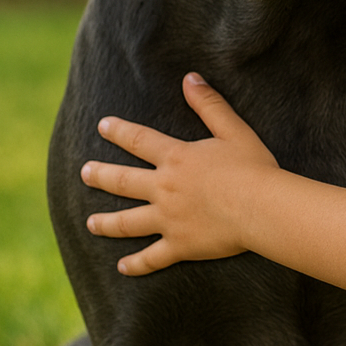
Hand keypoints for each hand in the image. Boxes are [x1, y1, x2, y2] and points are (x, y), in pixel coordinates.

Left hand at [81, 73, 279, 275]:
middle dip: (101, 176)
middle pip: (124, 182)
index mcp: (177, 159)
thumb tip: (190, 78)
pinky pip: (151, 258)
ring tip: (90, 223)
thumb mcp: (233, 130)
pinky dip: (136, 264)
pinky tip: (122, 267)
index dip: (120, 132)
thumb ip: (209, 104)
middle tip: (84, 172)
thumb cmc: (253, 167)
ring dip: (106, 223)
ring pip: (127, 222)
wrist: (261, 207)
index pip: (140, 141)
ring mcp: (168, 219)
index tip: (102, 126)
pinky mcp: (179, 245)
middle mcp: (165, 188)